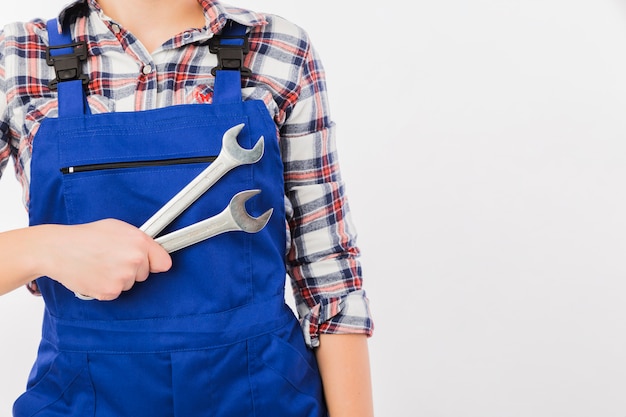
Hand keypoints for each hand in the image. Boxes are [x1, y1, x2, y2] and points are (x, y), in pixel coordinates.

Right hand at [41, 219, 171, 300]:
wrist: (59, 250)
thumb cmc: (86, 236)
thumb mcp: (118, 228)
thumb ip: (139, 240)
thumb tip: (153, 252)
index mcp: (139, 243)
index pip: (164, 262)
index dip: (155, 262)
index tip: (150, 263)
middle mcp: (134, 261)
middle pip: (145, 274)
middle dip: (133, 269)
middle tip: (112, 258)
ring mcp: (123, 278)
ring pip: (130, 284)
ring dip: (119, 278)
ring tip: (101, 264)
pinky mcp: (110, 292)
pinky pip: (116, 292)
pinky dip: (107, 287)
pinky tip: (96, 274)